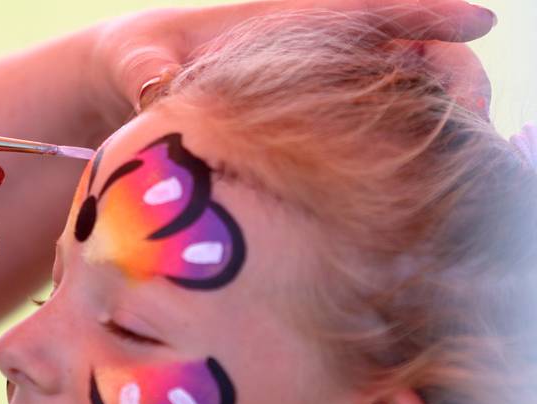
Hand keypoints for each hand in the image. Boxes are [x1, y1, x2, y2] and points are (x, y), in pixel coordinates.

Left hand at [91, 0, 496, 123]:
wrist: (131, 76)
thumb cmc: (137, 56)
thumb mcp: (139, 59)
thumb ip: (149, 72)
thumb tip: (157, 88)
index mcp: (283, 22)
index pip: (367, 9)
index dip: (427, 12)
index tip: (480, 19)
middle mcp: (313, 49)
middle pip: (410, 51)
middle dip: (455, 79)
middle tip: (478, 127)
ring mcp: (318, 84)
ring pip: (402, 89)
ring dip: (440, 118)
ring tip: (465, 161)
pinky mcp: (311, 118)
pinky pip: (371, 124)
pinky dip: (403, 143)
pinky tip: (415, 180)